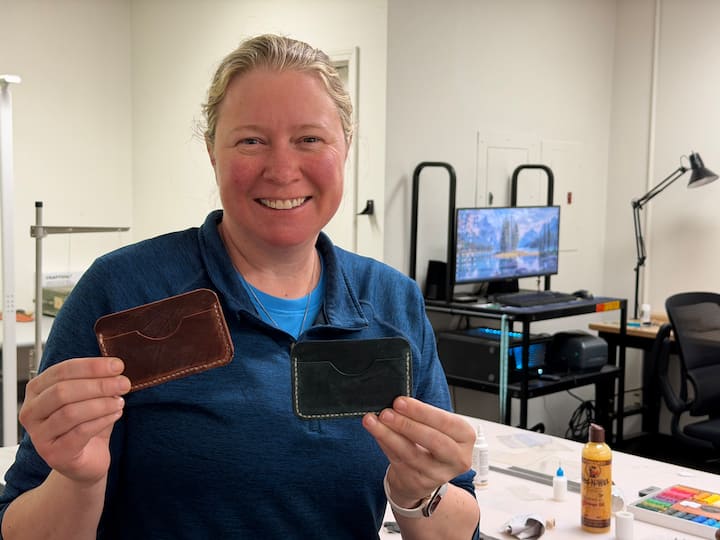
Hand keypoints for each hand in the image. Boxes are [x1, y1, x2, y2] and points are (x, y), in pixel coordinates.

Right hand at [19, 357, 130, 486]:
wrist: (86, 461)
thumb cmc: (86, 424)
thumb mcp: (90, 397)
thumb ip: (96, 381)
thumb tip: (114, 368)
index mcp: (37, 390)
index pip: (61, 371)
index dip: (91, 366)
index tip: (117, 365)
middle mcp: (31, 412)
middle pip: (62, 392)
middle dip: (98, 385)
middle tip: (123, 384)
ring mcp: (39, 436)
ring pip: (70, 412)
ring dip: (101, 404)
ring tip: (120, 402)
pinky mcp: (54, 454)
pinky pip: (79, 433)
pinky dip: (102, 420)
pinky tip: (116, 414)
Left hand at [362, 396, 474, 507]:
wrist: (425, 473)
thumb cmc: (431, 442)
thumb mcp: (436, 426)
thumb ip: (421, 415)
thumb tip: (397, 402)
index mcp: (465, 437)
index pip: (446, 422)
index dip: (421, 412)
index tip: (400, 402)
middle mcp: (457, 458)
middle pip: (433, 441)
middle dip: (407, 425)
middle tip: (386, 413)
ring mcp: (438, 474)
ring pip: (412, 454)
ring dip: (389, 435)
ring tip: (373, 421)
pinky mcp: (419, 483)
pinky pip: (398, 461)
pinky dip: (385, 445)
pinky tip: (376, 433)